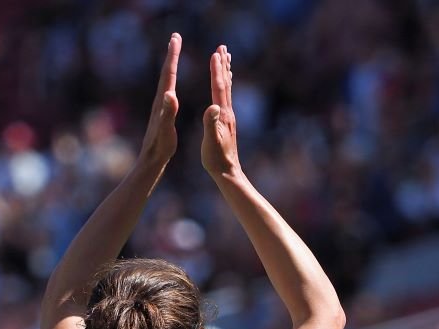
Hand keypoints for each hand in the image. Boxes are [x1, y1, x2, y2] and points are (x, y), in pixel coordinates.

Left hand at [137, 33, 180, 168]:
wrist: (151, 160)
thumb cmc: (160, 147)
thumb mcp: (166, 129)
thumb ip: (168, 111)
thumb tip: (170, 93)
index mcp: (162, 102)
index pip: (168, 74)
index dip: (173, 56)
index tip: (176, 38)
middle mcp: (160, 101)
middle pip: (166, 73)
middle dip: (171, 54)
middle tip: (175, 37)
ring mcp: (160, 107)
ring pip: (166, 81)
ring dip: (171, 65)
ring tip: (174, 53)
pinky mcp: (162, 113)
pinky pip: (168, 91)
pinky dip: (171, 81)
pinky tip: (173, 83)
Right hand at [201, 45, 239, 178]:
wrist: (228, 172)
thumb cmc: (216, 158)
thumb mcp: (210, 141)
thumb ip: (210, 123)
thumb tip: (212, 107)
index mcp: (221, 115)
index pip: (218, 87)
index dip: (216, 70)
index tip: (215, 52)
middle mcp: (227, 113)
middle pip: (225, 84)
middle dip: (223, 64)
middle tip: (223, 47)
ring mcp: (228, 117)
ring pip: (227, 89)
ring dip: (226, 72)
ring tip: (226, 58)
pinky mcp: (228, 123)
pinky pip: (226, 99)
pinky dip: (225, 87)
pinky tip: (225, 85)